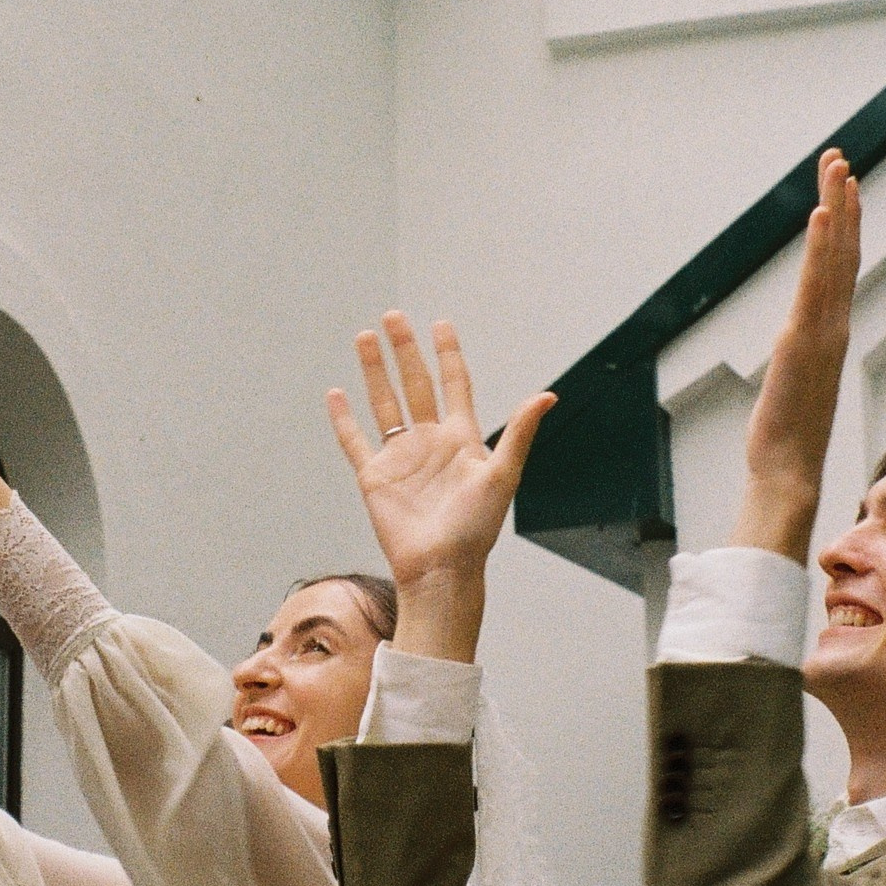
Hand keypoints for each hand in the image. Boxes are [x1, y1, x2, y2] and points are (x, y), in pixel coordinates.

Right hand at [328, 315, 553, 660]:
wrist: (441, 569)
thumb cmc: (476, 529)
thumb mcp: (503, 475)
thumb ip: (521, 433)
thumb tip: (548, 395)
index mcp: (462, 439)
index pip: (454, 384)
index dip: (448, 354)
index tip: (441, 324)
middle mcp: (430, 442)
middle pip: (415, 384)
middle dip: (404, 350)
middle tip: (393, 316)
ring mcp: (401, 458)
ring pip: (384, 404)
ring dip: (374, 371)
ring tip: (364, 337)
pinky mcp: (375, 478)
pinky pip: (355, 441)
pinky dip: (344, 419)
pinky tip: (337, 394)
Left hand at [732, 149, 860, 560]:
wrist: (787, 472)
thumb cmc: (787, 435)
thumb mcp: (794, 381)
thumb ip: (800, 356)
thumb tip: (795, 343)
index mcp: (829, 332)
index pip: (840, 268)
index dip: (845, 225)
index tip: (845, 185)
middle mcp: (833, 326)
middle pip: (843, 252)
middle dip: (843, 202)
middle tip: (840, 158)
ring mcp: (822, 332)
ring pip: (833, 259)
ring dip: (835, 210)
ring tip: (837, 169)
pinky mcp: (802, 341)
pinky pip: (814, 285)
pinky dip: (822, 248)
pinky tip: (821, 215)